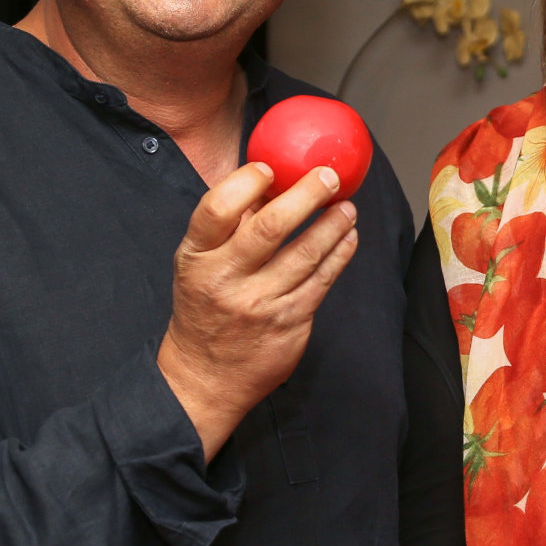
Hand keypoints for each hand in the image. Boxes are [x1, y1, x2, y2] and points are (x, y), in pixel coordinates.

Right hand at [158, 160, 359, 458]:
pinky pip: (322, 280)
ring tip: (347, 207)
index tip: (270, 167)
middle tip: (329, 177)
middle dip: (306, 195)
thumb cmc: (205, 307)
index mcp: (196, 256)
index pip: (216, 210)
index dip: (245, 183)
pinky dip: (340, 254)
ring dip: (333, 224)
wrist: (205, 377)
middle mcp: (225, 279)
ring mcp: (258, 303)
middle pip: (269, 228)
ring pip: (305, 253)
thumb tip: (272, 178)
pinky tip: (348, 237)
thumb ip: (230, 226)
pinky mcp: (288, 322)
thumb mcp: (200, 264)